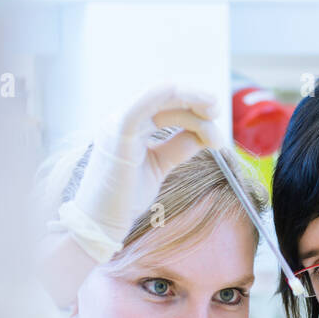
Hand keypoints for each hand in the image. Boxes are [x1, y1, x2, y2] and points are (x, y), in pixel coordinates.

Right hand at [61, 85, 222, 259]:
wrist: (101, 223)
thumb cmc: (125, 199)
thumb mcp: (159, 165)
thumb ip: (177, 146)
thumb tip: (204, 133)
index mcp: (130, 124)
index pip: (165, 102)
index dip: (192, 104)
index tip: (214, 122)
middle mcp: (122, 117)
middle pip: (166, 94)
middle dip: (196, 97)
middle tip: (217, 109)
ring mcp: (118, 121)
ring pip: (163, 95)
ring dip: (192, 100)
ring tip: (214, 119)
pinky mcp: (118, 131)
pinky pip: (146, 101)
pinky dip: (174, 97)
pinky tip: (200, 111)